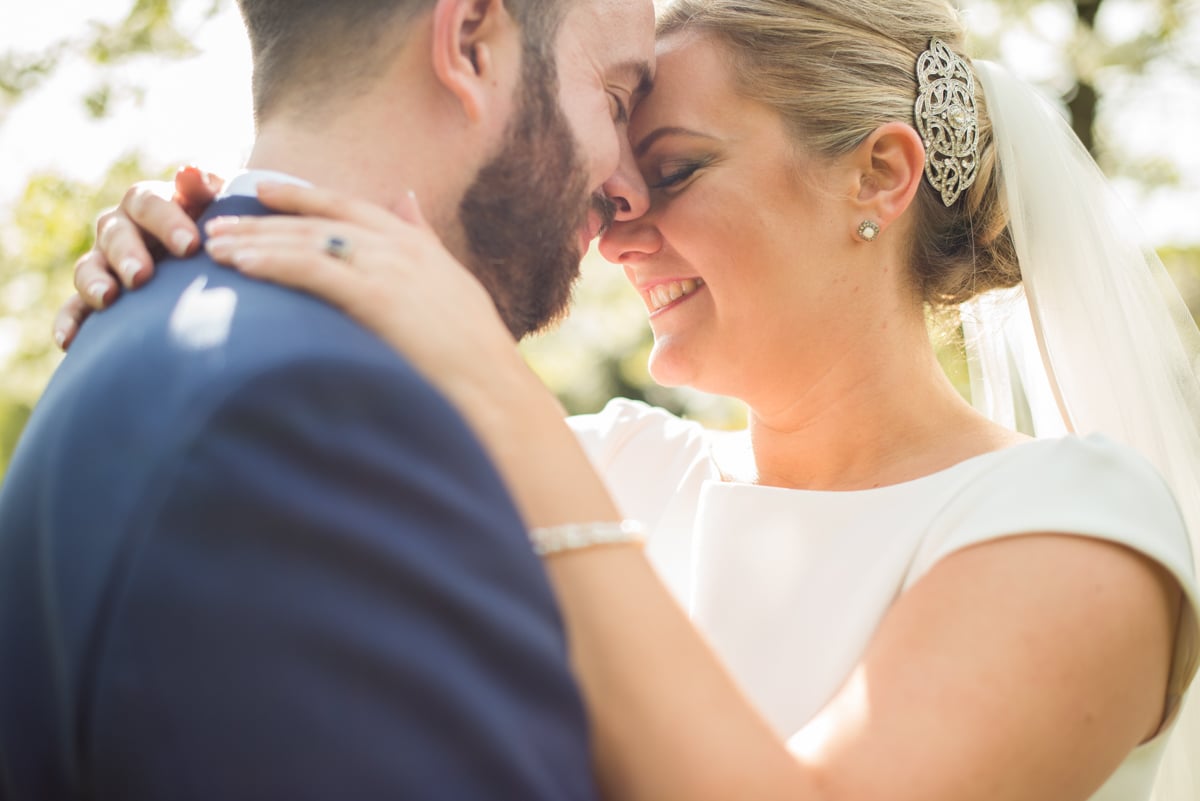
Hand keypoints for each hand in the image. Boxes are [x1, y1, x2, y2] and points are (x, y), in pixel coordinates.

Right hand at [53, 166, 221, 349]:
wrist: (210, 252)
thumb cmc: (215, 223)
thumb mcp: (217, 200)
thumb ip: (206, 186)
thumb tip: (190, 172)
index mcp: (147, 202)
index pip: (149, 204)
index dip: (167, 222)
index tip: (190, 245)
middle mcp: (120, 228)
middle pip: (115, 235)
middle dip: (128, 254)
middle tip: (142, 275)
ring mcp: (105, 261)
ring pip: (89, 267)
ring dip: (94, 282)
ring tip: (107, 298)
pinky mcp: (99, 294)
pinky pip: (76, 307)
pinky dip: (70, 322)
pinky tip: (68, 341)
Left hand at [204, 182, 515, 396]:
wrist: (494, 390)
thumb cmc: (474, 353)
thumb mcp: (451, 284)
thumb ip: (423, 240)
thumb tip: (407, 200)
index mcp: (416, 244)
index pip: (348, 207)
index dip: (302, 196)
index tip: (261, 190)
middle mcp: (400, 247)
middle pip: (318, 222)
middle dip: (263, 220)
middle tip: (217, 221)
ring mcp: (389, 269)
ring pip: (308, 243)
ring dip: (256, 242)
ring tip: (214, 245)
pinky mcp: (376, 297)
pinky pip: (311, 271)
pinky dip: (272, 264)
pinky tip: (241, 266)